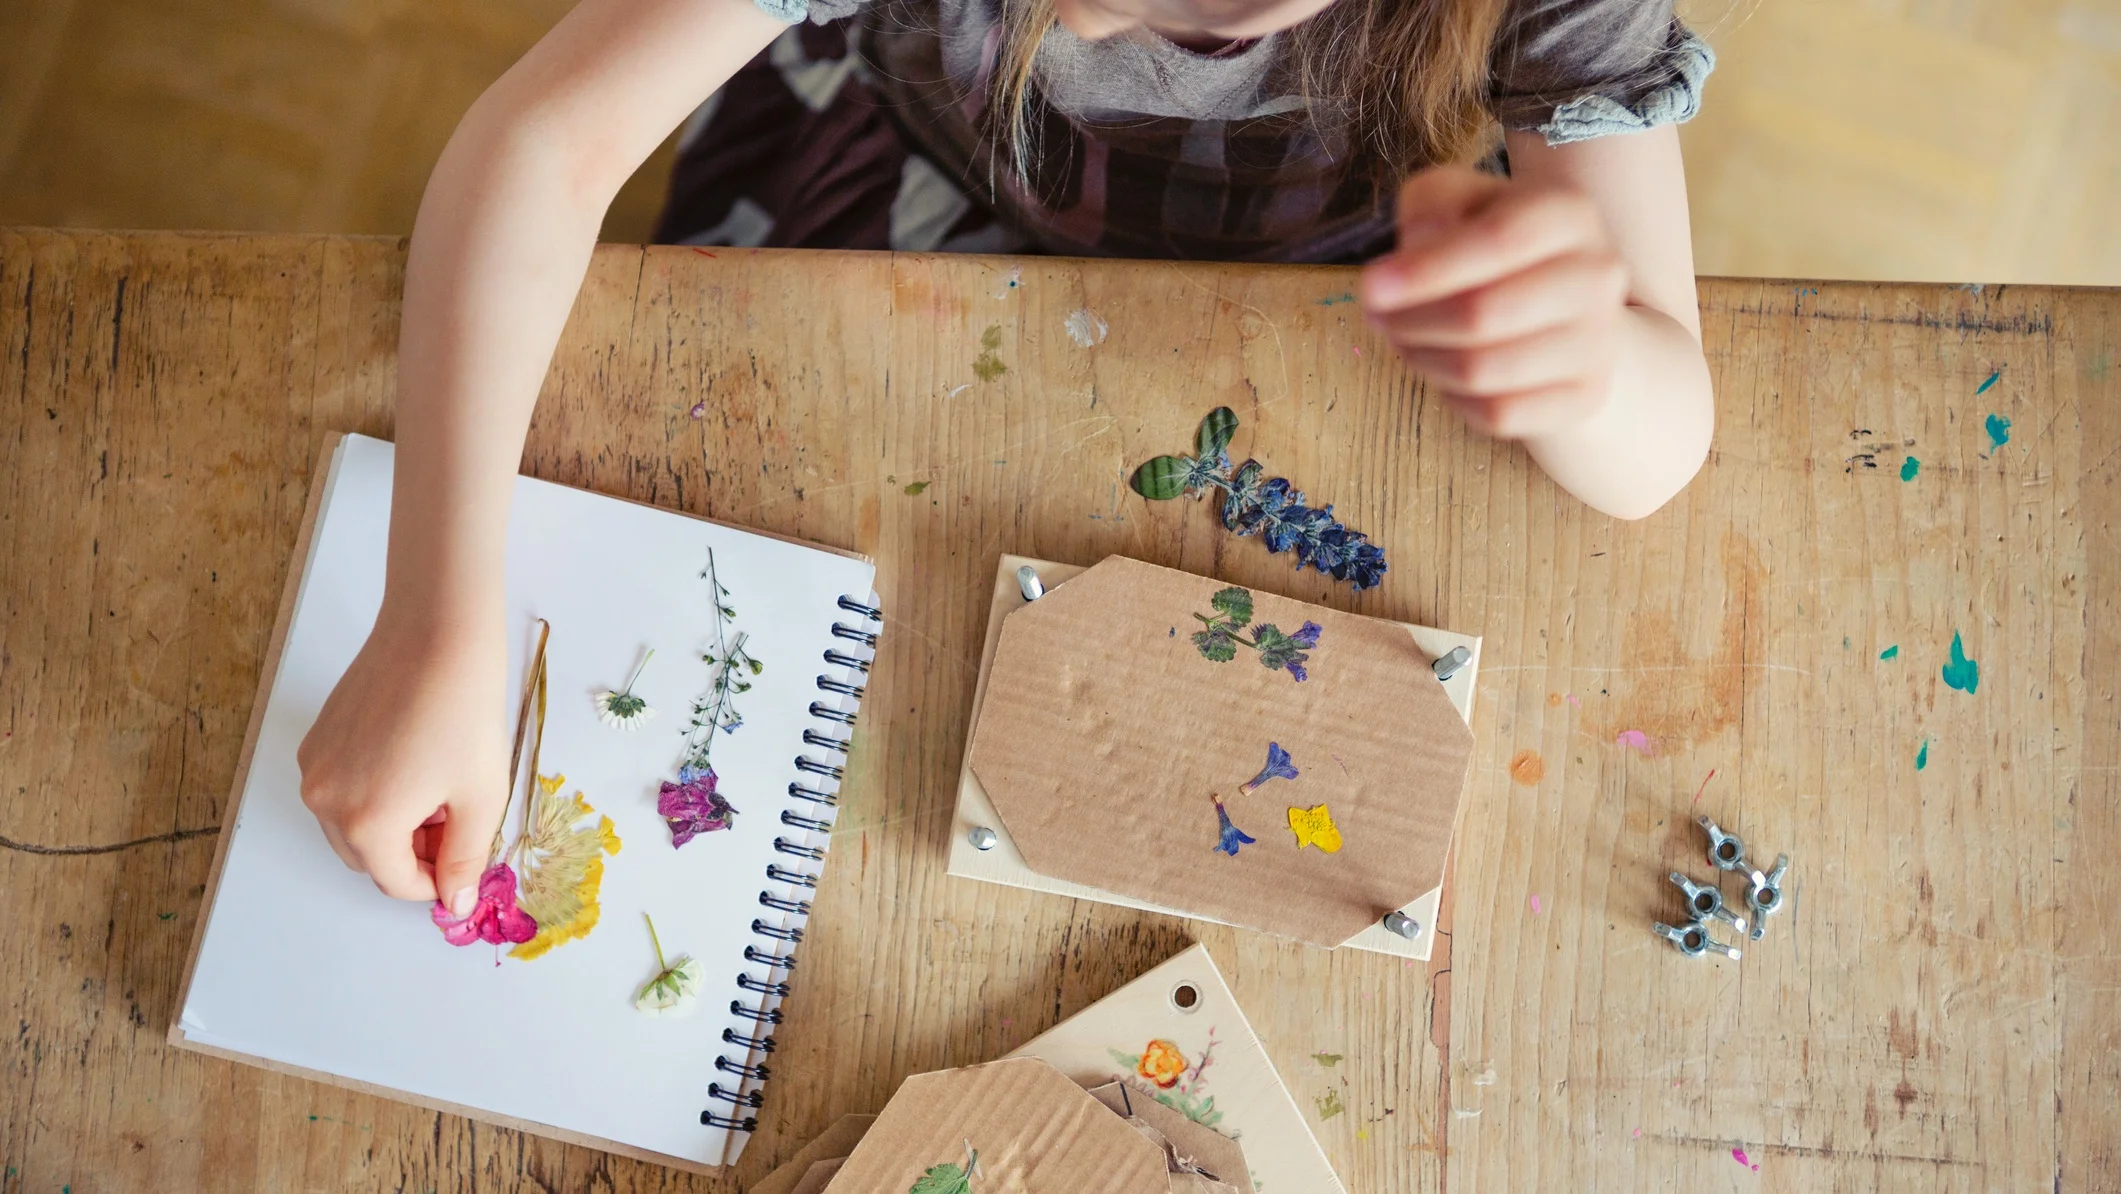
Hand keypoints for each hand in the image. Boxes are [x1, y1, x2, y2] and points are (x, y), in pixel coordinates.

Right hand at [296, 607, 508, 915]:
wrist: (439, 637)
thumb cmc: (466, 715)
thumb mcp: (481, 798)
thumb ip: (465, 860)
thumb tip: (455, 903)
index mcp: (365, 823)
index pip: (395, 883)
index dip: (434, 883)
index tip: (463, 867)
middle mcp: (325, 800)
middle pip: (368, 857)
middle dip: (412, 853)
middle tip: (457, 821)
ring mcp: (315, 767)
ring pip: (352, 825)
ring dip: (393, 824)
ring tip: (439, 786)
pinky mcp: (316, 739)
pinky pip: (341, 788)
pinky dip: (373, 792)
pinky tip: (414, 760)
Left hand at [1359, 165, 1631, 439]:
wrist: (1564, 306)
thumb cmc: (1492, 246)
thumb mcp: (1458, 202)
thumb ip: (1432, 203)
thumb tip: (1421, 243)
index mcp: (1568, 212)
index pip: (1496, 242)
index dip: (1425, 270)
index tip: (1368, 288)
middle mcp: (1598, 274)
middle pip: (1484, 313)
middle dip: (1410, 321)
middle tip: (1377, 318)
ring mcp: (1599, 340)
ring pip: (1484, 370)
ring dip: (1423, 360)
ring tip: (1403, 341)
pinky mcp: (1585, 396)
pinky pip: (1499, 413)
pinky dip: (1454, 398)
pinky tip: (1444, 370)